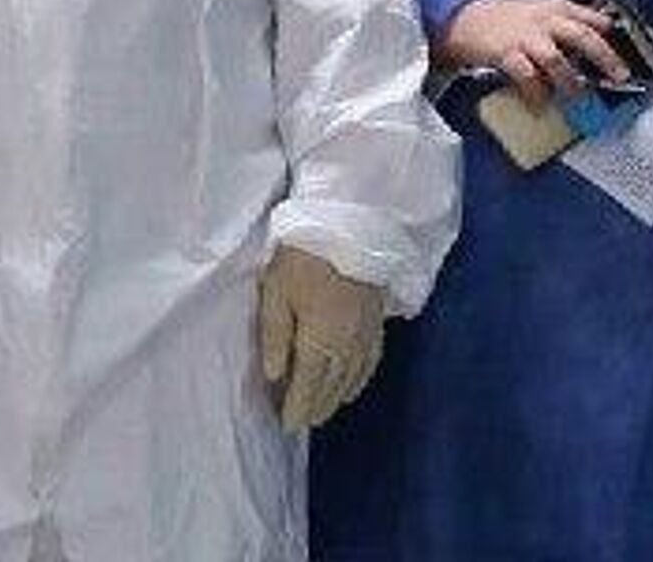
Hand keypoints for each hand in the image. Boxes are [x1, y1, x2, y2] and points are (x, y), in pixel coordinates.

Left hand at [258, 245, 386, 433]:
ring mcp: (366, 339)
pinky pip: (368, 367)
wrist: (352, 228)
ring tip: (320, 409)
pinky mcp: (378, 326)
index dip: (296, 409)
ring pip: (351, 383)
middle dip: (315, 409)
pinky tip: (349, 386)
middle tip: (299, 421)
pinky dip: (356, 383)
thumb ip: (275, 336)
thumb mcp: (277, 291)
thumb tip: (274, 377)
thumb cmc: (305, 258)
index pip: (308, 389)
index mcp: (320, 344)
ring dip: (335, 400)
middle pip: (331, 390)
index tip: (286, 425)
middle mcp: (347, 350)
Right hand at [438, 0, 631, 110]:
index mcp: (557, 8)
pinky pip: (528, 77)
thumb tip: (597, 55)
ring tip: (578, 98)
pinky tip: (540, 104)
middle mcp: (545, 20)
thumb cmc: (506, 20)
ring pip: (558, 61)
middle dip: (606, 58)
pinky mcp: (507, 53)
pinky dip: (537, 94)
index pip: (594, 19)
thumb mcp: (540, 14)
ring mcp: (526, 36)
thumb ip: (566, 28)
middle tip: (621, 78)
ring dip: (571, 84)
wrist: (464, 19)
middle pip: (584, 37)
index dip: (615, 39)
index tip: (631, 57)